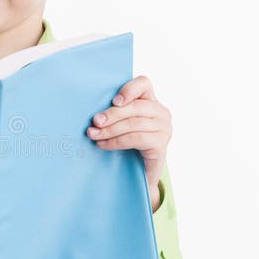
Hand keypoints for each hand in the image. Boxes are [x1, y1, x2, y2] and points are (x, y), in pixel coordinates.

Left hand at [86, 75, 171, 203]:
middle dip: (112, 114)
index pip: (144, 84)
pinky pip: (136, 139)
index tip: (114, 101)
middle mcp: (161, 112)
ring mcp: (164, 128)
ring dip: (110, 130)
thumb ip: (116, 113)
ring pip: (134, 123)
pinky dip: (116, 142)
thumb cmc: (129, 145)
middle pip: (136, 106)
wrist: (141, 174)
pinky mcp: (161, 144)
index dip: (129, 89)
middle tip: (95, 122)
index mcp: (151, 101)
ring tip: (94, 135)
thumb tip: (94, 112)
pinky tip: (103, 145)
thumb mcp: (122, 124)